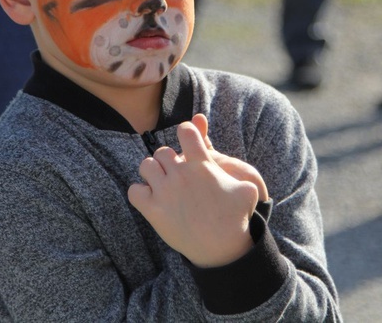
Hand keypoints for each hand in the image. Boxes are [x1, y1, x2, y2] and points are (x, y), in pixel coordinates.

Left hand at [128, 120, 258, 267]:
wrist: (222, 250)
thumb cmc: (236, 218)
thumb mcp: (247, 188)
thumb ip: (237, 167)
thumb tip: (217, 157)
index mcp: (202, 164)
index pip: (186, 131)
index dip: (187, 132)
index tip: (188, 141)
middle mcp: (180, 175)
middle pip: (162, 151)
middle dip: (168, 159)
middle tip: (176, 173)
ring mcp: (164, 192)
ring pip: (146, 166)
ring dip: (153, 172)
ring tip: (162, 183)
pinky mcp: (153, 211)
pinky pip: (134, 191)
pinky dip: (140, 193)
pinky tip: (151, 199)